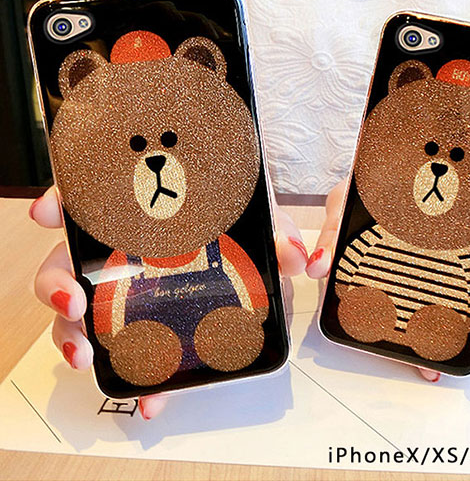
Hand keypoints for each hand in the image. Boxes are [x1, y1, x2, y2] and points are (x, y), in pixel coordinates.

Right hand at [30, 186, 308, 419]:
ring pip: (80, 315)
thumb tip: (293, 256)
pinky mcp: (145, 333)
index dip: (62, 205)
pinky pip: (126, 356)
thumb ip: (278, 234)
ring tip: (86, 356)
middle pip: (68, 263)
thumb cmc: (246, 236)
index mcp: (142, 215)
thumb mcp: (262, 225)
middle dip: (58, 282)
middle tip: (72, 300)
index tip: (49, 215)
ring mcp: (125, 295)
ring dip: (72, 338)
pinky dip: (133, 379)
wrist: (255, 273)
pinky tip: (149, 396)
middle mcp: (122, 253)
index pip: (90, 201)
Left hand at [305, 179, 469, 380]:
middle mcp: (463, 258)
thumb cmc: (362, 207)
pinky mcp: (430, 313)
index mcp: (456, 225)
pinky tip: (436, 365)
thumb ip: (336, 229)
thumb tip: (320, 265)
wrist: (349, 224)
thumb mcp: (350, 204)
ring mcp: (451, 289)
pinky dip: (446, 352)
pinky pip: (447, 334)